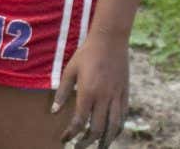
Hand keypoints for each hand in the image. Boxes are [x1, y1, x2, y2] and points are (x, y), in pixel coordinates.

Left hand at [55, 29, 128, 147]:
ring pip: (113, 127)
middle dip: (87, 142)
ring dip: (105, 140)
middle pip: (97, 129)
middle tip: (78, 147)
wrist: (110, 42)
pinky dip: (117, 129)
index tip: (64, 139)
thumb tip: (54, 112)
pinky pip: (123, 118)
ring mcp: (117, 97)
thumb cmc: (86, 54)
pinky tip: (111, 134)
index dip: (71, 134)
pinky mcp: (125, 95)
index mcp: (88, 92)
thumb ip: (62, 92)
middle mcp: (104, 98)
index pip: (79, 121)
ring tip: (98, 147)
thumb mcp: (69, 70)